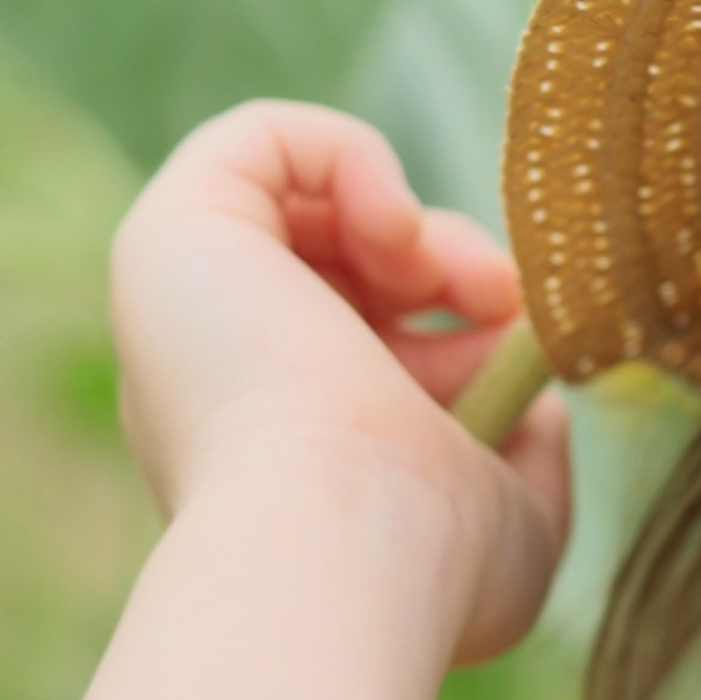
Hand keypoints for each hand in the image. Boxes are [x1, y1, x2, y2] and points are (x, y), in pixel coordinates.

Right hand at [109, 101, 570, 666]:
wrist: (347, 543)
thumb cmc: (432, 559)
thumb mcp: (517, 516)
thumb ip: (529, 451)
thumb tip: (530, 395)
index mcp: (282, 445)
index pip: (370, 342)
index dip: (459, 323)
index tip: (515, 348)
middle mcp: (223, 376)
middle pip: (340, 264)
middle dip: (443, 262)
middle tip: (498, 297)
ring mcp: (187, 306)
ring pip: (306, 202)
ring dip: (409, 217)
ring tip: (442, 272)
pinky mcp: (170, 234)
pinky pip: (260, 139)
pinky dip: (350, 153)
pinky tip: (394, 224)